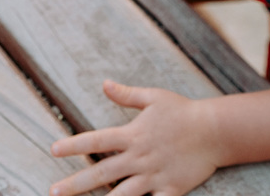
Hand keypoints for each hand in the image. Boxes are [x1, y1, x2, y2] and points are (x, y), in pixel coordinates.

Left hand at [49, 80, 221, 195]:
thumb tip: (104, 84)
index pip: (96, 140)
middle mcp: (139, 157)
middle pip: (101, 173)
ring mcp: (153, 176)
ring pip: (121, 195)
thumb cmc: (183, 112)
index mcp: (133, 134)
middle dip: (75, 183)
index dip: (74, 145)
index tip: (53, 150)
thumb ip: (127, 95)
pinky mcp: (169, 190)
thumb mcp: (154, 98)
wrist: (215, 131)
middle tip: (54, 191)